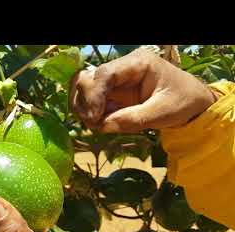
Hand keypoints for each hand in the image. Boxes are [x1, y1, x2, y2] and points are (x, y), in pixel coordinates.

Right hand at [69, 48, 218, 132]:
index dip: (94, 95)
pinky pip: (89, 102)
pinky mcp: (111, 94)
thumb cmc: (183, 101)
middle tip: (94, 124)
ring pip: (83, 89)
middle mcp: (121, 68)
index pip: (104, 74)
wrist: (191, 103)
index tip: (95, 118)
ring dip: (84, 109)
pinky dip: (89, 114)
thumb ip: (134, 119)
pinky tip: (101, 123)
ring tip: (96, 125)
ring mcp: (114, 81)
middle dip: (85, 102)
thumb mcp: (163, 112)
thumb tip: (103, 126)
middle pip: (87, 78)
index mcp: (137, 63)